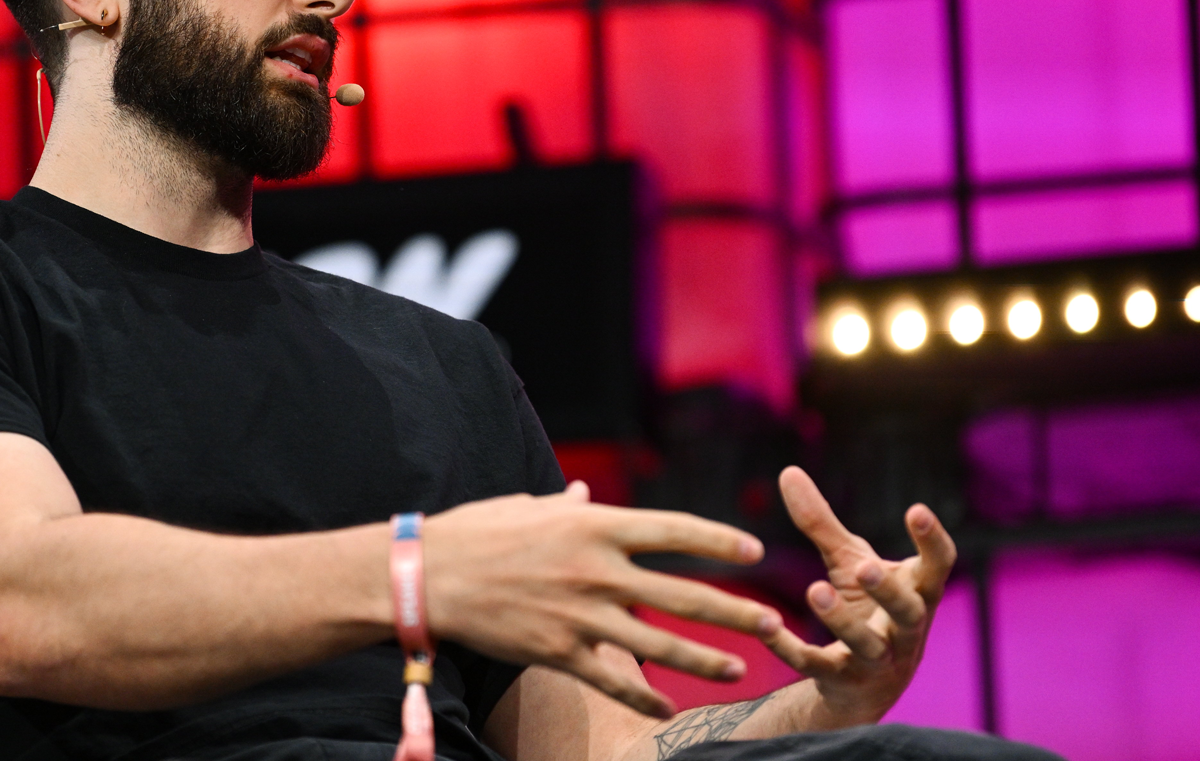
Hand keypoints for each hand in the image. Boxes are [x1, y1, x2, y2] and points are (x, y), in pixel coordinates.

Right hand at [423, 482, 783, 717]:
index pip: (672, 530)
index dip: (717, 541)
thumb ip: (566, 504)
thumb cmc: (477, 532)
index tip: (753, 551)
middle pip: (681, 594)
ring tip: (740, 668)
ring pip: (659, 644)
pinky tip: (669, 709)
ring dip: (705, 659)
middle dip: (732, 611)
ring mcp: (580, 614)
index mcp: (591, 523)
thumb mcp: (528, 506)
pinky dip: (645, 697)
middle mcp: (595, 568)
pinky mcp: (559, 652)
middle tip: (772, 623)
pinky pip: (613, 679)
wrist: (427, 575)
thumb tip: (585, 489)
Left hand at [758, 467, 955, 725]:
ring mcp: (878, 660)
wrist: (863, 682)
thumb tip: (787, 470)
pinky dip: (791, 649)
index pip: (938, 567)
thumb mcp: (848, 562)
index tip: (916, 510)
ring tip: (816, 590)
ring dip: (842, 621)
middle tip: (863, 568)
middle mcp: (905, 629)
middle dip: (888, 591)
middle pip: (908, 612)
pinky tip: (767, 627)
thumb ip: (821, 523)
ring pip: (867, 645)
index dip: (932, 541)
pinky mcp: (843, 680)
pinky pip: (817, 666)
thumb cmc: (867, 607)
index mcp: (918, 592)